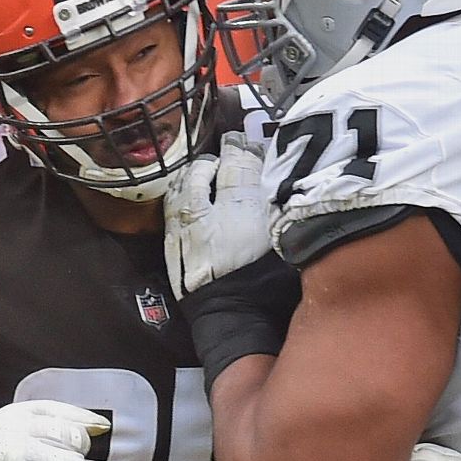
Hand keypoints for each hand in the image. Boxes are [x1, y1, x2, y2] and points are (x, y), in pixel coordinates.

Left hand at [165, 130, 270, 299]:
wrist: (233, 320)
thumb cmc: (269, 286)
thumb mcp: (287, 244)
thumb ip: (284, 212)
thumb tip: (287, 187)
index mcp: (246, 212)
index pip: (244, 168)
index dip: (248, 151)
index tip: (252, 141)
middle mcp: (212, 213)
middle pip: (214, 173)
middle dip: (225, 155)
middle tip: (233, 143)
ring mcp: (187, 228)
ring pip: (187, 185)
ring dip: (198, 171)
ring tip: (207, 164)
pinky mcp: (173, 244)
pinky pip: (172, 206)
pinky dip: (180, 191)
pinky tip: (184, 188)